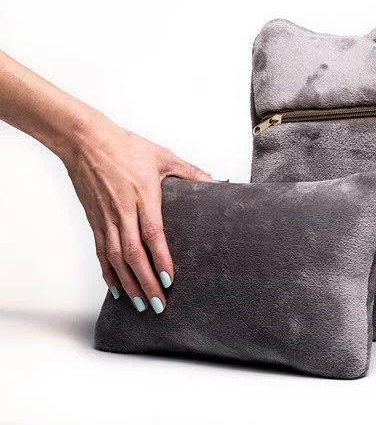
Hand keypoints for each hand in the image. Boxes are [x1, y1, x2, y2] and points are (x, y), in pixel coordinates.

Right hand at [63, 115, 213, 312]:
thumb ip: (192, 173)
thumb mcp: (164, 157)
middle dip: (146, 282)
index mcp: (143, 196)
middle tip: (160, 304)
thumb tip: (218, 183)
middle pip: (133, 254)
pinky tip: (117, 288)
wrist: (86, 141)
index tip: (169, 279)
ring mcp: (105, 218)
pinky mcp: (94, 220)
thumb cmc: (126, 147)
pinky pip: (101, 252)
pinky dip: (108, 273)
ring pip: (115, 258)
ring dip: (128, 284)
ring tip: (142, 304)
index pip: (152, 234)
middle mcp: (122, 211)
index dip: (160, 258)